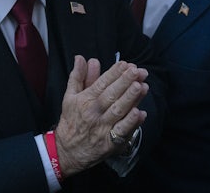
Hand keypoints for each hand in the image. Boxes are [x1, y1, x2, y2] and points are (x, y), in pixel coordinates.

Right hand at [53, 55, 148, 176]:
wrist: (67, 151)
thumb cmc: (71, 120)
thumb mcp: (69, 96)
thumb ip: (77, 76)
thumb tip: (81, 58)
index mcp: (85, 100)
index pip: (101, 84)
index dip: (114, 73)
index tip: (126, 64)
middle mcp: (94, 113)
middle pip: (111, 95)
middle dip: (125, 82)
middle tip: (137, 71)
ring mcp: (102, 128)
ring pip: (118, 111)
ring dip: (130, 99)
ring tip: (141, 86)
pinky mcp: (110, 142)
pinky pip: (122, 131)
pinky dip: (131, 123)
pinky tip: (141, 113)